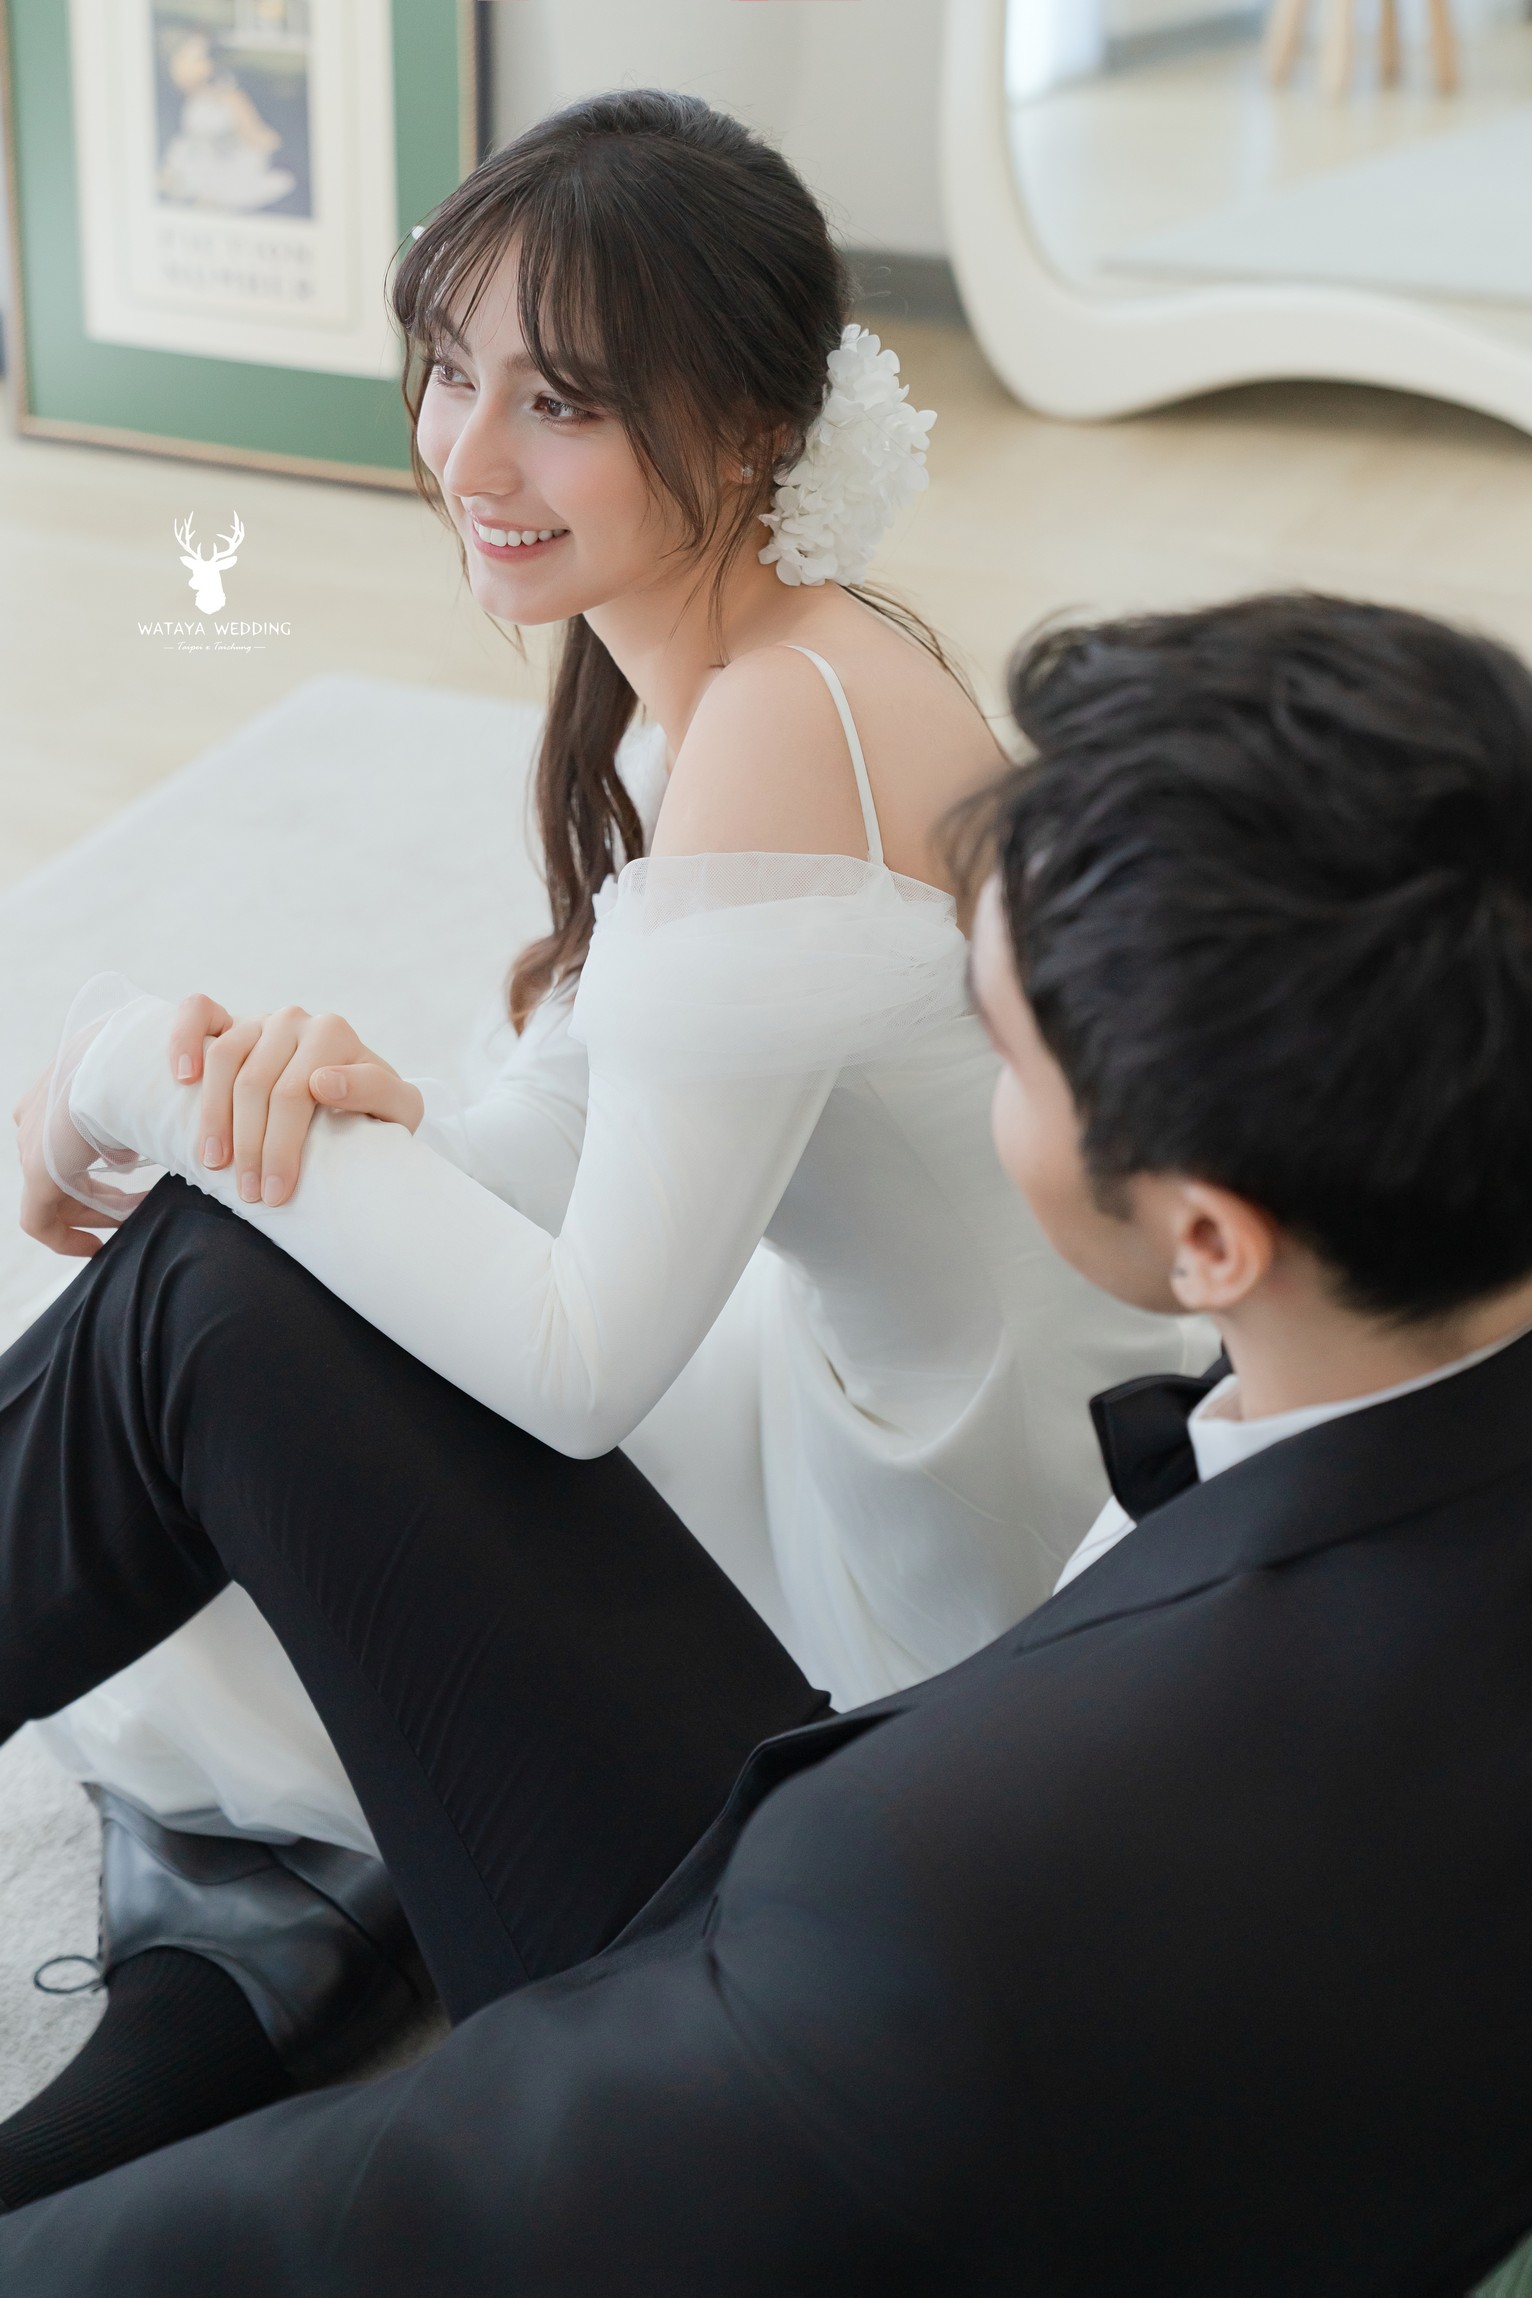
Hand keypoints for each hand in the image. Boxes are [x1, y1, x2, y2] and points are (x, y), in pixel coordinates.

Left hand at [13, 1066, 123, 1258]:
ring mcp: (31, 1145)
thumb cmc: (144, 1069)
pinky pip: (40, 1221)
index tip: (131, 1195)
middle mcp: (35, 1119)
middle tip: (137, 1213)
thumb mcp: (139, 1093)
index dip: (101, 1169)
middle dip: (100, 1199)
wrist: (124, 1064)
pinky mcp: (34, 1173)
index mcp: (56, 1094)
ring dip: (95, 1213)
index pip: (71, 1146)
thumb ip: (133, 1124)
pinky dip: (67, 1238)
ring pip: (53, 1196)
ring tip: (131, 1224)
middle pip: (61, 1172)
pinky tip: (97, 1247)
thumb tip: (134, 1155)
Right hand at [168, 995, 424, 1208]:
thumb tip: (323, 1081)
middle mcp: (296, 1021)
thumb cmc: (372, 1110)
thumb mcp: (398, 1108)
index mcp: (334, 1034)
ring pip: (224, 1061)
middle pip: (257, 1084)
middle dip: (251, 1146)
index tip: (278, 1192)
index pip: (297, 1092)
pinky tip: (182, 1078)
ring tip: (215, 1164)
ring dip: (214, 1116)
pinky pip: (199, 1014)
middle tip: (250, 1194)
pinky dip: (184, 1039)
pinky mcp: (230, 1020)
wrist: (353, 1096)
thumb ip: (378, 1091)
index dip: (283, 1147)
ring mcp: (259, 1019)